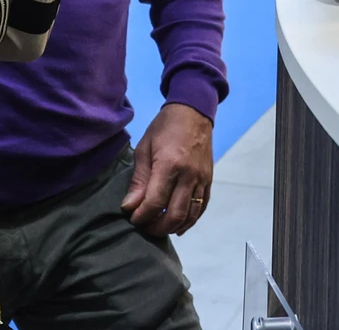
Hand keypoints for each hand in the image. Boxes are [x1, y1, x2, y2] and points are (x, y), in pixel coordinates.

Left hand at [122, 103, 213, 235]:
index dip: (141, 216)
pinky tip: (178, 225)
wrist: (194, 112)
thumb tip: (130, 206)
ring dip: (173, 227)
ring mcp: (202, 179)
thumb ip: (138, 180)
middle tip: (144, 227)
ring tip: (159, 227)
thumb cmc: (164, 127)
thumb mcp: (144, 148)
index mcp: (170, 165)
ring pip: (190, 215)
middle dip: (156, 227)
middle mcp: (189, 175)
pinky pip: (202, 207)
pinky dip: (190, 220)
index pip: (155, 202)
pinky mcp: (209, 180)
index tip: (132, 218)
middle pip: (174, 215)